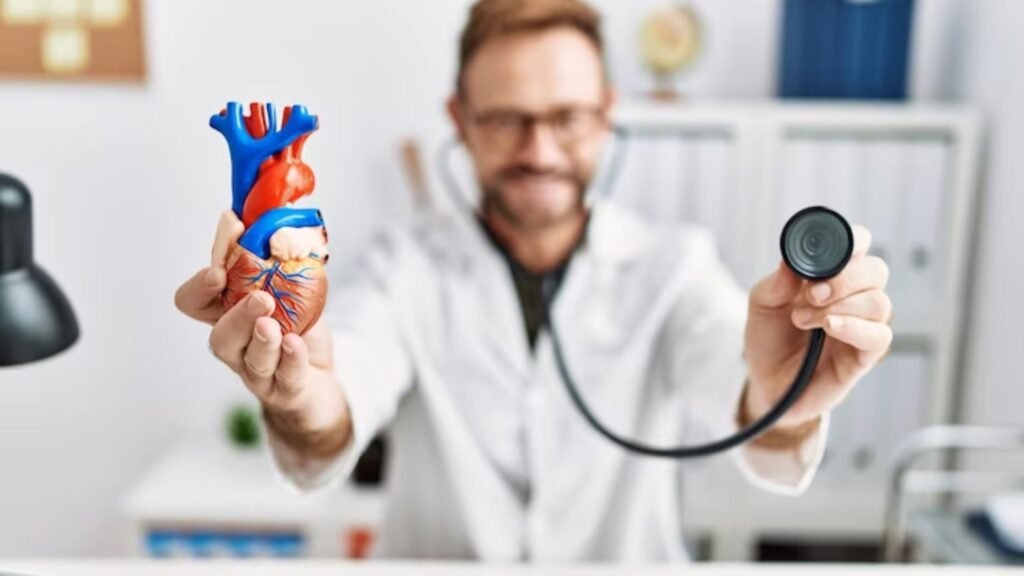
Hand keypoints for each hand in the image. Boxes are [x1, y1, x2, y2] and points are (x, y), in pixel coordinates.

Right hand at [174, 210, 349, 455]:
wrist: (317, 381)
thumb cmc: (296, 330)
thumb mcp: (290, 286)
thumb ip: (277, 252)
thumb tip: (272, 202)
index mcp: (227, 314)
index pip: (194, 302)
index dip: (200, 286)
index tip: (219, 267)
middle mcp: (236, 345)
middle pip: (220, 336)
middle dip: (236, 314)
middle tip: (260, 297)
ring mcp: (258, 372)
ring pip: (248, 360)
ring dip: (260, 339)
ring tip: (272, 322)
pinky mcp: (285, 390)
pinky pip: (283, 378)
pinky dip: (289, 360)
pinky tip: (296, 345)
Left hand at [744, 225, 892, 430]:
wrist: (766, 382)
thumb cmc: (770, 339)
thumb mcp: (761, 305)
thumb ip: (775, 282)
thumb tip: (790, 261)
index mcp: (832, 274)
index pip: (858, 244)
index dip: (851, 240)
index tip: (825, 254)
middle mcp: (854, 296)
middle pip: (876, 270)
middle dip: (843, 278)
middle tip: (810, 294)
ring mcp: (863, 325)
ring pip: (879, 302)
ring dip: (840, 306)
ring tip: (802, 319)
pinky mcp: (865, 355)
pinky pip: (880, 335)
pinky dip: (855, 327)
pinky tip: (830, 327)